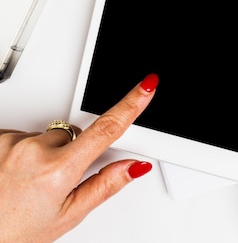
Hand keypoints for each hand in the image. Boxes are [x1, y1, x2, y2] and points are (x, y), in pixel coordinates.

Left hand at [0, 73, 158, 242]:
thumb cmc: (15, 232)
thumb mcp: (68, 215)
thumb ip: (105, 185)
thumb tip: (134, 166)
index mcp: (58, 171)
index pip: (106, 130)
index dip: (131, 104)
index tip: (147, 86)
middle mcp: (33, 151)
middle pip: (73, 134)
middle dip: (72, 152)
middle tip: (54, 181)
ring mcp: (10, 142)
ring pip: (47, 135)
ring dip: (44, 152)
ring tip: (29, 180)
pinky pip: (21, 136)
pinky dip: (21, 150)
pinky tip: (12, 171)